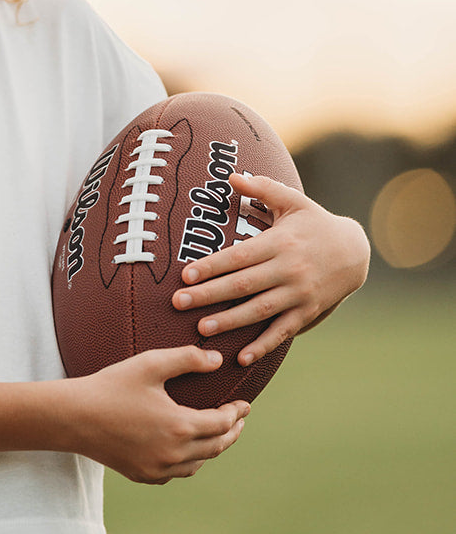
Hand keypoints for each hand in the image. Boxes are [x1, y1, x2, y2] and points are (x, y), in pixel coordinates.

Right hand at [68, 346, 250, 484]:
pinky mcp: (143, 475)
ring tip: (216, 436)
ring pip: (198, 464)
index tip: (245, 404)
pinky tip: (186, 452)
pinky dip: (188, 462)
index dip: (236, 414)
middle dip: (231, 433)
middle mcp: (174, 454)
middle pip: (216, 447)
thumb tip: (217, 360)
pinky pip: (175, 473)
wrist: (73, 417)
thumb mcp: (150, 364)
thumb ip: (187, 359)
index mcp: (180, 426)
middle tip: (238, 421)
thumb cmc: (111, 386)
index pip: (222, 423)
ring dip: (211, 449)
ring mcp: (158, 469)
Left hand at [174, 173, 370, 365]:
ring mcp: (299, 293)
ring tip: (202, 329)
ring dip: (230, 321)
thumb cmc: (315, 223)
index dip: (211, 266)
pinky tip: (241, 357)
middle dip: (209, 295)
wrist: (355, 251)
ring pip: (259, 310)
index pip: (239, 256)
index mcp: (280, 242)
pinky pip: (283, 331)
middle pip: (243, 285)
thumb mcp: (293, 201)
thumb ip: (262, 189)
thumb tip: (232, 176)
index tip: (185, 275)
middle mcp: (289, 269)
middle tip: (178, 303)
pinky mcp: (307, 311)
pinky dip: (263, 346)